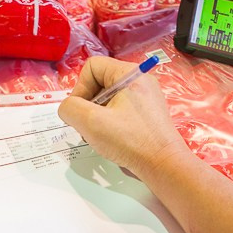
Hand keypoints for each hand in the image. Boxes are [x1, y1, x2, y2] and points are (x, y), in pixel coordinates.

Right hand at [58, 56, 188, 175]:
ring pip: (108, 99)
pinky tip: (112, 140)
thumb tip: (68, 108)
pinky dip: (109, 123)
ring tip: (100, 136)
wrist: (164, 165)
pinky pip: (120, 110)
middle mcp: (140, 81)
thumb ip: (70, 108)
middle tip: (89, 126)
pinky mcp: (147, 114)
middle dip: (87, 105)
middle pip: (99, 83)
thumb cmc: (131, 141)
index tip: (81, 111)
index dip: (80, 87)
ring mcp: (145, 98)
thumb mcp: (90, 122)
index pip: (92, 67)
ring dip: (97, 116)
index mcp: (129, 74)